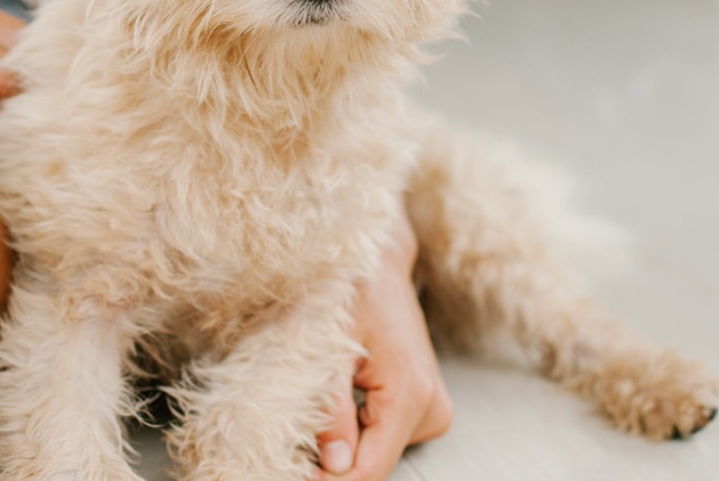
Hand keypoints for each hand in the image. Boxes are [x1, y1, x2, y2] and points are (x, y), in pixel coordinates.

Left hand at [315, 218, 452, 479]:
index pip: (368, 472)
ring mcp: (431, 408)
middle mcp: (430, 407)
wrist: (376, 258)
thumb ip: (330, 410)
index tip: (287, 477)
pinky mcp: (422, 405)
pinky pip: (381, 439)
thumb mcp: (325, 346)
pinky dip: (353, 434)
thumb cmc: (347, 287)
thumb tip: (334, 466)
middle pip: (373, 467)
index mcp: (411, 394)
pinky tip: (335, 405)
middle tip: (290, 449)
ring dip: (339, 448)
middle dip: (328, 467)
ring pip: (376, 455)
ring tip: (312, 412)